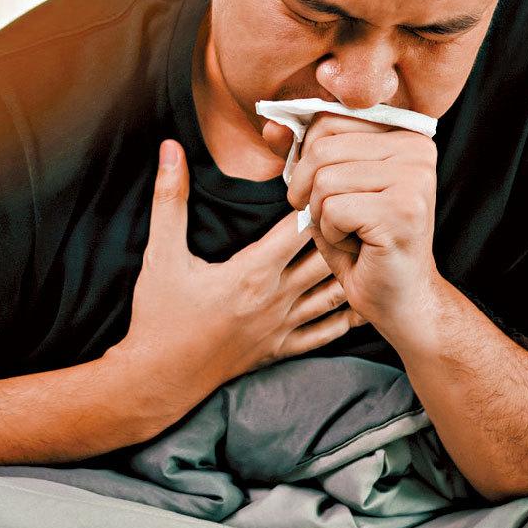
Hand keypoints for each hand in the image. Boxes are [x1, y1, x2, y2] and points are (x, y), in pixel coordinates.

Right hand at [111, 139, 367, 403]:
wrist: (158, 379)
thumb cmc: (158, 316)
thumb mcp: (160, 253)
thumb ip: (169, 197)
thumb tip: (169, 149)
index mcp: (251, 272)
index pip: (299, 229)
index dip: (314, 201)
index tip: (322, 179)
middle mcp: (275, 299)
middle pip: (326, 258)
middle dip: (341, 230)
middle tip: (357, 205)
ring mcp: (282, 328)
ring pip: (333, 294)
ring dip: (351, 269)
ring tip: (369, 244)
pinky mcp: (281, 350)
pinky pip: (326, 333)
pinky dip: (347, 315)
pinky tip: (362, 298)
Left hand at [284, 112, 441, 338]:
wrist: (398, 299)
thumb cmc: (362, 243)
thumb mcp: (328, 187)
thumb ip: (303, 151)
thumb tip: (271, 126)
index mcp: (403, 133)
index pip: (328, 121)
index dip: (306, 159)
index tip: (322, 190)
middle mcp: (416, 148)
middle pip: (322, 148)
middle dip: (309, 190)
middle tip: (333, 218)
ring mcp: (414, 178)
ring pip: (324, 180)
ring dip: (322, 216)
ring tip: (350, 232)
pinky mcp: (403, 210)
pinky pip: (333, 210)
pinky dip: (332, 235)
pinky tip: (359, 247)